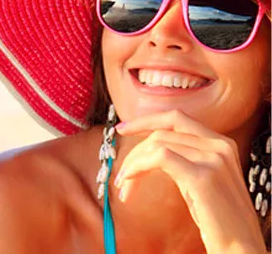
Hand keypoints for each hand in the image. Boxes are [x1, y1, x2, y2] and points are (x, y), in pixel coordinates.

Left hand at [113, 110, 265, 253]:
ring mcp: (213, 159)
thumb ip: (184, 158)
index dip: (146, 121)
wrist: (241, 246)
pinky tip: (129, 182)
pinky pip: (159, 157)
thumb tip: (150, 149)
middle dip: (134, 151)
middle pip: (161, 133)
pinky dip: (137, 166)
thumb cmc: (217, 218)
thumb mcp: (201, 180)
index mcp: (221, 143)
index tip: (122, 128)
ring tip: (123, 187)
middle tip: (120, 175)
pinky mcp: (203, 176)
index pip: (176, 118)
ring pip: (156, 145)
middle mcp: (219, 145)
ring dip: (132, 165)